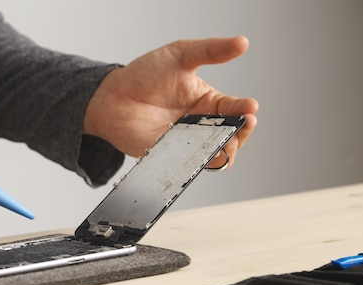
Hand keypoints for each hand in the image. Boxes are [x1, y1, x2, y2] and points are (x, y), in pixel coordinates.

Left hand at [83, 36, 258, 168]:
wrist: (113, 98)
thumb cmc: (144, 75)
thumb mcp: (180, 55)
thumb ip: (210, 50)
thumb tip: (242, 43)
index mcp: (208, 101)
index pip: (235, 108)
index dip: (245, 109)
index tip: (250, 107)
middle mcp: (201, 124)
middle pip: (232, 135)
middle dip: (242, 133)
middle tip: (243, 125)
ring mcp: (187, 142)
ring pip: (218, 154)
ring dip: (227, 150)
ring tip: (227, 142)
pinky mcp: (172, 157)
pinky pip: (192, 164)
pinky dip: (201, 162)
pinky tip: (204, 154)